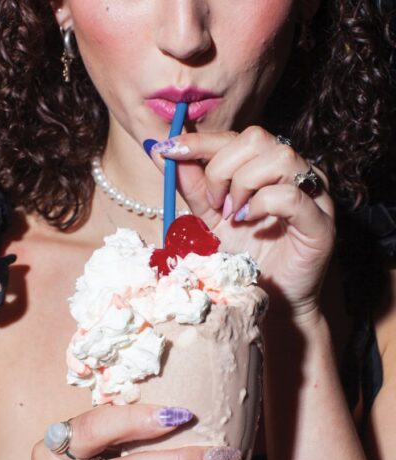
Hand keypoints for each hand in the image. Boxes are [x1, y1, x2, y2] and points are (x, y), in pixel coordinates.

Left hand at [152, 126, 335, 324]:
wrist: (267, 299)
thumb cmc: (242, 256)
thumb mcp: (207, 216)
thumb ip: (190, 184)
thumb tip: (160, 149)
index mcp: (267, 166)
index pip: (235, 137)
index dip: (199, 141)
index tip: (168, 148)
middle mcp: (294, 173)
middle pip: (257, 138)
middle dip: (221, 169)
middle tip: (213, 204)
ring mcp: (313, 194)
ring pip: (279, 158)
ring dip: (243, 186)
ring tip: (231, 216)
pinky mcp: (322, 223)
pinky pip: (292, 195)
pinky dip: (262, 205)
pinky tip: (248, 222)